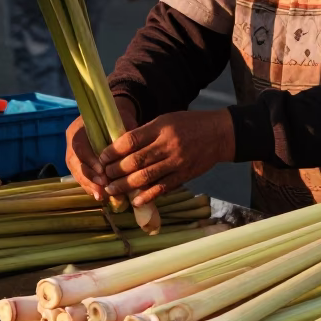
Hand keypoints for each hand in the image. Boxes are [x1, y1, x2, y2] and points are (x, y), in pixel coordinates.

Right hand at [66, 96, 138, 200]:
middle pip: (75, 163)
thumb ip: (123, 137)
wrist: (113, 115)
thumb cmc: (119, 118)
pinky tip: (100, 195)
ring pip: (76, 172)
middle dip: (89, 178)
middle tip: (103, 189)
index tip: (103, 172)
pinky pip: (81, 177)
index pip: (80, 146)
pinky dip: (90, 186)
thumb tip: (131, 156)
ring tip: (102, 196)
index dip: (90, 160)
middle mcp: (72, 141)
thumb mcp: (122, 122)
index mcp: (79, 128)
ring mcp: (72, 153)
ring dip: (89, 185)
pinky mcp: (77, 164)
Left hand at [99, 109, 235, 206]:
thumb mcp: (165, 120)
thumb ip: (145, 133)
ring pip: (146, 177)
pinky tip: (135, 200)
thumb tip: (120, 147)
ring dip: (125, 185)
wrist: (219, 134)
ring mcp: (177, 162)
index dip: (113, 150)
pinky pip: (163, 188)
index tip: (101, 157)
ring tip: (112, 190)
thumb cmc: (189, 124)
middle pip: (135, 161)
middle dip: (115, 170)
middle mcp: (167, 145)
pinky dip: (148, 195)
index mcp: (160, 128)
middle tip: (103, 176)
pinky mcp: (184, 175)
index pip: (130, 140)